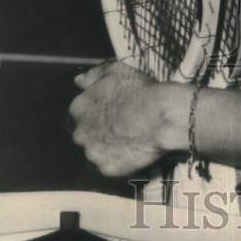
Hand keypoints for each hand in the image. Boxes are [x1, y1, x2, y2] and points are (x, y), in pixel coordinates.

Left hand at [69, 58, 166, 176]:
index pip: (79, 112)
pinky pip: (108, 166)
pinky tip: (131, 150)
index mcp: (78, 108)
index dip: (96, 111)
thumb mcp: (116, 71)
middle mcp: (80, 133)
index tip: (112, 110)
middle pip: (85, 133)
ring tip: (127, 139)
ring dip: (106, 147)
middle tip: (119, 126)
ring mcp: (93, 153)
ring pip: (95, 151)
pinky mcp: (107, 169)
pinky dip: (117, 160)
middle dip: (98, 131)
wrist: (162, 117)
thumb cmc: (140, 91)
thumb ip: (94, 75)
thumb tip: (78, 80)